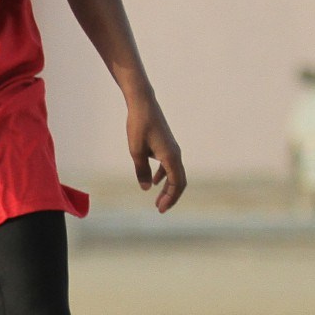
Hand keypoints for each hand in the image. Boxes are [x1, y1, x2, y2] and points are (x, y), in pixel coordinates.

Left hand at [128, 94, 186, 212]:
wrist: (142, 104)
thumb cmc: (138, 126)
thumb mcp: (136, 151)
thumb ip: (141, 171)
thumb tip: (145, 188)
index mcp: (171, 157)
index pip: (176, 183)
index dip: (170, 198)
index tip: (159, 209)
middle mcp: (175, 153)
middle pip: (179, 181)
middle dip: (170, 196)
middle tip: (159, 209)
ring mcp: (172, 149)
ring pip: (174, 174)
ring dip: (167, 187)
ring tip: (158, 200)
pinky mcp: (166, 145)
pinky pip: (169, 165)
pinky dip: (163, 176)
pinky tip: (153, 182)